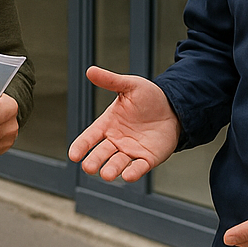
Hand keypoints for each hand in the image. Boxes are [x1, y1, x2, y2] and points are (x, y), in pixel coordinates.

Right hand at [67, 67, 180, 181]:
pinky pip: (139, 167)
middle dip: (94, 161)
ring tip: (106, 174)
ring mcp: (131, 151)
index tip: (73, 155)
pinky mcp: (148, 158)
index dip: (81, 146)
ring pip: (118, 163)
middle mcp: (117, 140)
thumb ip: (110, 81)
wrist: (174, 107)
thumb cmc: (149, 97)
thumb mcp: (129, 86)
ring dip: (112, 169)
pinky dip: (133, 173)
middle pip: (101, 153)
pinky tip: (128, 176)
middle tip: (88, 167)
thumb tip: (90, 70)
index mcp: (109, 124)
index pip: (90, 136)